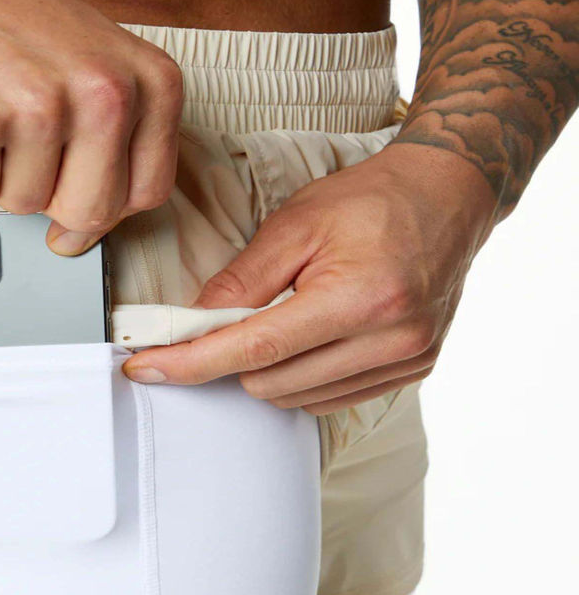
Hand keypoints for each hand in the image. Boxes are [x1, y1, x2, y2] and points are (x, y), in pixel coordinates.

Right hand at [0, 0, 182, 254]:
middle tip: (25, 145)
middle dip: (52, 197)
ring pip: (29, 206)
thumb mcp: (88, 68)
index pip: (147, 190)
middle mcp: (103, 89)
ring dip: (0, 175)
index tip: (77, 193)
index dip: (105, 206)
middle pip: (91, 211)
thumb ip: (113, 142)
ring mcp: (40, 107)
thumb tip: (89, 229)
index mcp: (145, 79)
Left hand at [123, 144, 498, 412]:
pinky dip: (302, 377)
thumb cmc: (372, 200)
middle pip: (269, 383)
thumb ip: (240, 281)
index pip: (254, 349)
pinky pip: (329, 400)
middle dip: (234, 357)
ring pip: (295, 399)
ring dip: (269, 370)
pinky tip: (313, 338)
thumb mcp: (296, 224)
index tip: (146, 368)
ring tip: (289, 316)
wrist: (450, 194)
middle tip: (234, 318)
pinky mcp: (412, 371)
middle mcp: (389, 340)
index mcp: (360, 298)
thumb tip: (191, 325)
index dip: (191, 362)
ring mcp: (406, 361)